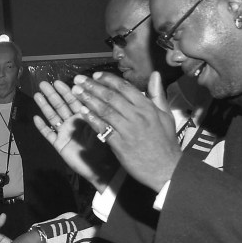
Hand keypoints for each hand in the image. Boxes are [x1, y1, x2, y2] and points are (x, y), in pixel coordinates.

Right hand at [33, 82, 119, 190]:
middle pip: (61, 106)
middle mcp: (73, 123)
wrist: (101, 169)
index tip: (59, 81)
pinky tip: (36, 118)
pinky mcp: (59, 144)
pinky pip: (48, 134)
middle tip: (44, 83)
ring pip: (53, 117)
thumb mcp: (101, 129)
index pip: (74, 101)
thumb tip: (86, 102)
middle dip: (52, 94)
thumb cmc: (105, 149)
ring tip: (37, 95)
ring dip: (45, 106)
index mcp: (85, 117)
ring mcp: (65, 133)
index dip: (66, 91)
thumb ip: (93, 117)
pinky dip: (42, 127)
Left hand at [63, 71, 181, 192]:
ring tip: (75, 92)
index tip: (95, 75)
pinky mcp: (120, 144)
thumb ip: (157, 95)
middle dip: (92, 86)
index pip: (125, 88)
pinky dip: (92, 119)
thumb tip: (155, 74)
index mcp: (147, 107)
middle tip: (78, 79)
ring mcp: (127, 129)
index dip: (108, 80)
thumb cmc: (165, 142)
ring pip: (105, 110)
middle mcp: (137, 115)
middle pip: (111, 96)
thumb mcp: (166, 115)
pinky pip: (103, 128)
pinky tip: (82, 112)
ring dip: (88, 99)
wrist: (165, 168)